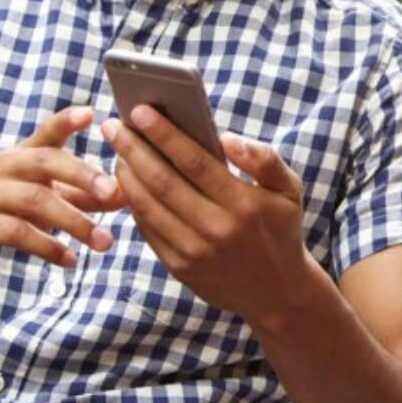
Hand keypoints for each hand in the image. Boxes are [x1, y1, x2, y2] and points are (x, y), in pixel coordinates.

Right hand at [0, 106, 119, 272]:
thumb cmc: (1, 208)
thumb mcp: (39, 196)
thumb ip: (81, 196)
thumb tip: (127, 195)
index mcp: (22, 155)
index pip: (46, 132)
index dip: (66, 121)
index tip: (92, 114)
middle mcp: (4, 166)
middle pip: (46, 162)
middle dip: (83, 175)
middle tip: (113, 191)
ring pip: (35, 200)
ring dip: (74, 222)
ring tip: (105, 242)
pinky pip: (15, 232)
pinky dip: (47, 247)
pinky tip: (70, 260)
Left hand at [102, 105, 320, 319]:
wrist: (277, 291)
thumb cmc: (280, 228)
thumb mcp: (289, 190)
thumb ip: (264, 159)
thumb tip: (227, 138)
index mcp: (243, 203)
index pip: (193, 161)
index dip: (163, 134)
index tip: (140, 111)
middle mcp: (215, 229)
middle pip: (161, 181)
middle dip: (132, 149)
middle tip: (112, 125)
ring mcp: (194, 251)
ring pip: (147, 206)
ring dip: (126, 175)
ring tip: (117, 151)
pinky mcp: (179, 267)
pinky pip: (147, 229)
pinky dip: (133, 203)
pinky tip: (128, 183)